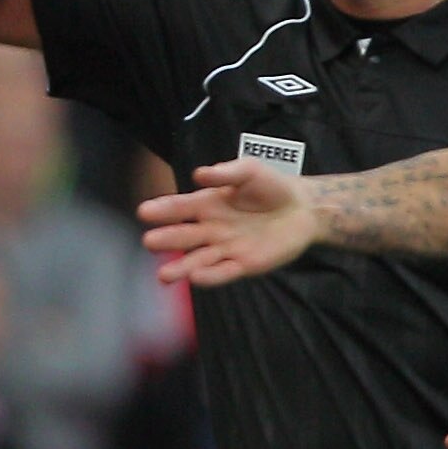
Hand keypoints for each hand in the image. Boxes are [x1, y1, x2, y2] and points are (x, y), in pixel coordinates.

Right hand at [138, 159, 320, 285]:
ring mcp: (226, 249)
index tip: (144, 211)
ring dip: (181, 268)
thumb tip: (199, 174)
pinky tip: (195, 277)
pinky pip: (223, 272)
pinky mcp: (243, 264)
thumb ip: (226, 173)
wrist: (303, 209)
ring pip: (198, 260)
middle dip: (167, 240)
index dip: (163, 209)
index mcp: (209, 204)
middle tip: (149, 242)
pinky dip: (209, 276)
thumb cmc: (272, 187)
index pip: (181, 208)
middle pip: (185, 236)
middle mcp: (212, 228)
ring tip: (163, 276)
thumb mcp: (249, 171)